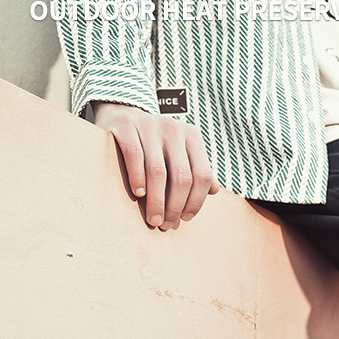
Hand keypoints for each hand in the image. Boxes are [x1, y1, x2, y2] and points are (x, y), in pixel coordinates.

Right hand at [92, 102, 218, 229]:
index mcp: (192, 136)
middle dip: (175, 206)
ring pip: (158, 171)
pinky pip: (135, 156)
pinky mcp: (126, 125)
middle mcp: (174, 129)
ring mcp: (150, 125)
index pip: (202, 175)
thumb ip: (196, 169)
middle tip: (166, 225)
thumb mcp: (180, 152)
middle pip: (182, 177)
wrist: (123, 113)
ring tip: (153, 219)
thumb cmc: (155, 143)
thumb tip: (215, 190)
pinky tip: (138, 194)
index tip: (185, 219)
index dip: (196, 201)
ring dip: (156, 201)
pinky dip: (137, 178)